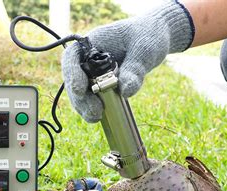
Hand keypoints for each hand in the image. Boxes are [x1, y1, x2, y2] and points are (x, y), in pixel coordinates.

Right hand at [62, 1, 193, 122]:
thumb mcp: (144, 51)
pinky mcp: (99, 84)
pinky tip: (100, 117)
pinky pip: (91, 97)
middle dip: (80, 97)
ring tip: (96, 118)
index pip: (73, 56)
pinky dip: (93, 107)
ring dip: (84, 106)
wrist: (154, 39)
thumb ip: (135, 69)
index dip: (71, 73)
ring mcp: (92, 71)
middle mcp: (87, 57)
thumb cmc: (148, 37)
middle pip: (73, 78)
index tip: (79, 89)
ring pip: (80, 91)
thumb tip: (125, 92)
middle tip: (95, 112)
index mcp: (92, 42)